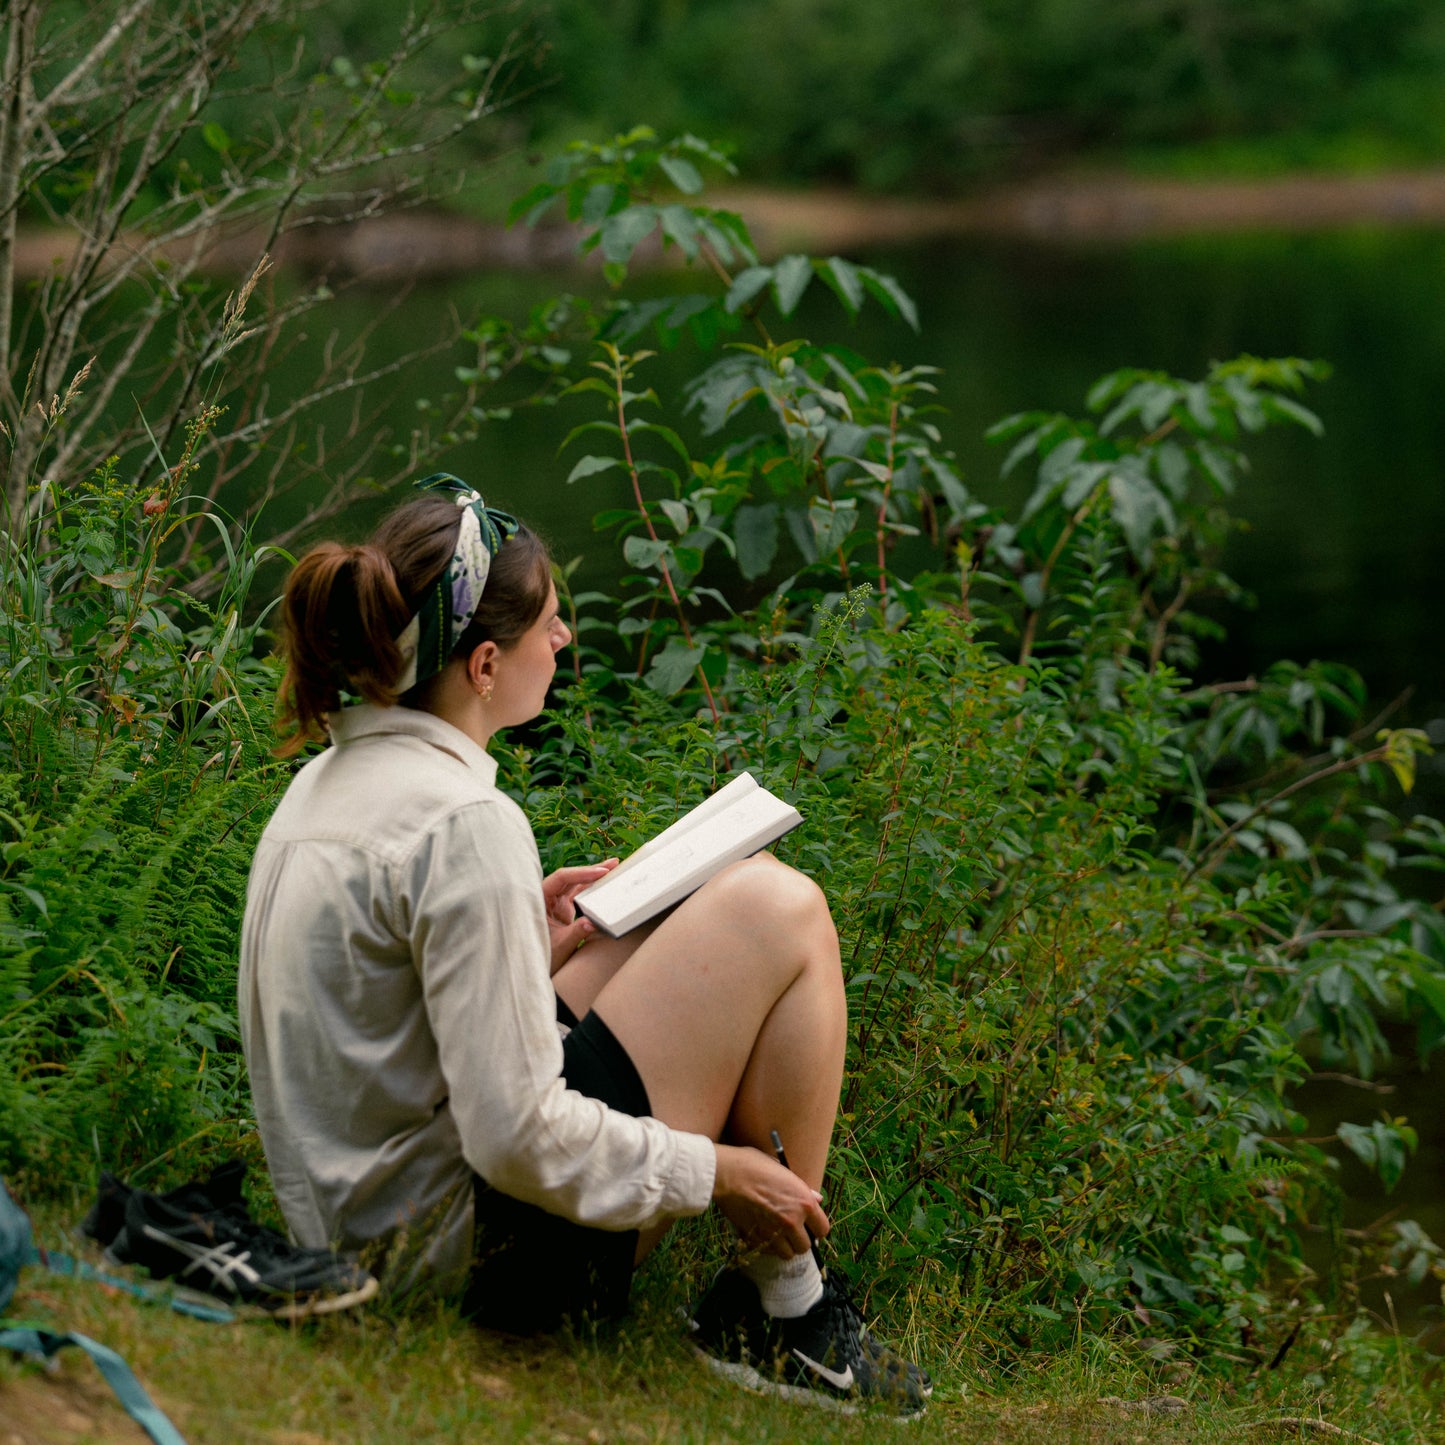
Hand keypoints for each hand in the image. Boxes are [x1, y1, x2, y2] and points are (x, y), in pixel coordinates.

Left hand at [542, 859, 618, 973]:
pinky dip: (591, 888)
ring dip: (593, 877)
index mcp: (539, 899)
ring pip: (575, 884)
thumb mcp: (559, 946)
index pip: (561, 878)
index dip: (581, 873)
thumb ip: (575, 933)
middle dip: (591, 870)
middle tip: (613, 864)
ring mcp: (554, 902)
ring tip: (613, 869)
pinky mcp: (562, 908)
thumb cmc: (541, 954)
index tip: (601, 872)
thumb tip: (592, 922)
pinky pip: (578, 894)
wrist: (534, 965)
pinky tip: (604, 884)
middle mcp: (546, 896)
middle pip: (570, 877)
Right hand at [712, 1144, 830, 1258]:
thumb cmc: (754, 1165)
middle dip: (800, 1240)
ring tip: (778, 1234)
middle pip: (805, 1246)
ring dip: (784, 1246)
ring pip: (787, 1254)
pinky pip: (767, 1251)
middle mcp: (792, 1221)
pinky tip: (763, 1233)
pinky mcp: (755, 1238)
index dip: (817, 1228)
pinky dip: (767, 1246)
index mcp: (803, 1202)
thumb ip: (802, 1189)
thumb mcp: (783, 1171)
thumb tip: (816, 1198)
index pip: (823, 1229)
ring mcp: (773, 1233)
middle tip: (792, 1230)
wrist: (726, 1174)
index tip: (810, 1225)